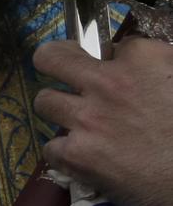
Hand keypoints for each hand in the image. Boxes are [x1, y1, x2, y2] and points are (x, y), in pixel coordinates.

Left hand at [35, 36, 172, 205]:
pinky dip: (64, 154)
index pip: (113, 46)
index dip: (116, 61)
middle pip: (53, 58)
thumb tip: (132, 57)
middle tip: (62, 74)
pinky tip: (83, 159)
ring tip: (79, 123)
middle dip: (54, 61)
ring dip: (60, 111)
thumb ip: (161, 67)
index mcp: (145, 60)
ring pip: (45, 101)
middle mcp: (109, 83)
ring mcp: (88, 119)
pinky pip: (50, 147)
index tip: (121, 75)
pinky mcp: (76, 154)